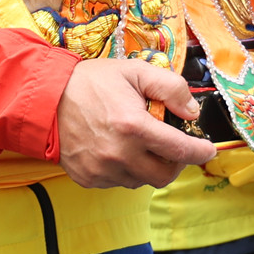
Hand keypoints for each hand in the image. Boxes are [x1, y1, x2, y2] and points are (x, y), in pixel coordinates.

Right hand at [57, 58, 215, 189]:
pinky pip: (119, 182)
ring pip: (142, 181)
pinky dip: (127, 170)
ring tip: (142, 145)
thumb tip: (192, 110)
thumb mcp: (134, 71)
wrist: (45, 98)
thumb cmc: (89, 82)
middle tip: (173, 147)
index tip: (208, 149)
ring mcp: (102, 169)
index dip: (200, 151)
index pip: (180, 150)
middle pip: (165, 174)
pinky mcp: (88, 178)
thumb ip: (169, 87)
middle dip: (176, 162)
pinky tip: (119, 150)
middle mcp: (119, 154)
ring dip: (150, 166)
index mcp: (133, 126)